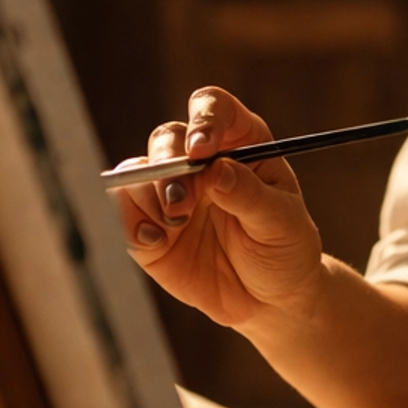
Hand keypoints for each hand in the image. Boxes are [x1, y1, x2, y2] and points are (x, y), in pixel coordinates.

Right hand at [112, 87, 324, 328]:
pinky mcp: (149, 227)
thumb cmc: (285, 249)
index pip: (214, 108)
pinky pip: (122, 211)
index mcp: (240, 143)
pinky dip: (130, 223)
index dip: (203, 120)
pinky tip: (157, 243)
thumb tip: (215, 171)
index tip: (201, 150)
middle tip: (181, 202)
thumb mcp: (282, 222)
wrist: (268, 298)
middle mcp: (200, 161)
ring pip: (137, 171)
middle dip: (168, 164)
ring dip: (149, 196)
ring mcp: (170, 192)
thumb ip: (249, 195)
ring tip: (175, 227)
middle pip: (168, 137)